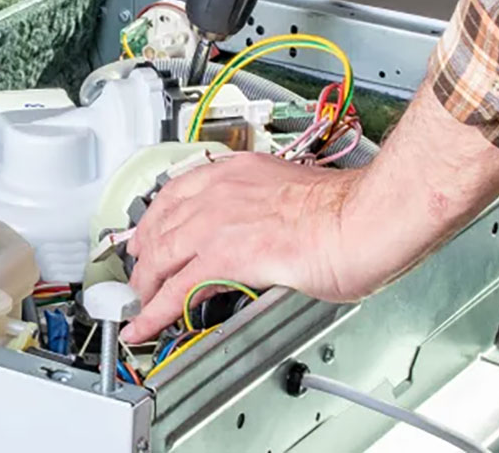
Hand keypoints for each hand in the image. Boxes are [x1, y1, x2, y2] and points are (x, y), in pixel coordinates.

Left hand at [120, 153, 367, 342]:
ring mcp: (215, 223)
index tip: (146, 233)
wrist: (360, 220)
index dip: (153, 219)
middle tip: (138, 278)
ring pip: (159, 258)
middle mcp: (218, 190)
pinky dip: (153, 313)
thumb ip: (265, 208)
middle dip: (143, 257)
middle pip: (160, 225)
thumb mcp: (290, 194)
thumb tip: (264, 229)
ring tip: (139, 309)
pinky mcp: (222, 257)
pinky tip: (144, 326)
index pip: (175, 192)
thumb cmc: (345, 209)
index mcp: (236, 171)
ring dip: (144, 288)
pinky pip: (174, 290)